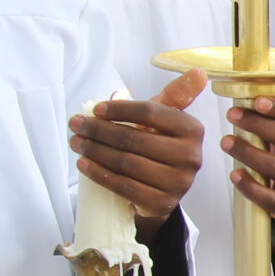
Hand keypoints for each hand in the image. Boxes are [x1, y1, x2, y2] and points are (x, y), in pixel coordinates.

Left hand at [74, 69, 207, 224]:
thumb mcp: (166, 121)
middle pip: (134, 138)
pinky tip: (84, 164)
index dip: (119, 109)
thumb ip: (175, 96)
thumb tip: (198, 72)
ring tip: (76, 143)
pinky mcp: (163, 203)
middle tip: (76, 125)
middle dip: (98, 130)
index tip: (94, 109)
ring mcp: (179, 182)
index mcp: (192, 129)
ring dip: (94, 151)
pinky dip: (99, 174)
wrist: (162, 191)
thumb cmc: (159, 147)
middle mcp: (191, 156)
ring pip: (126, 162)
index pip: (151, 112)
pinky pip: (124, 186)